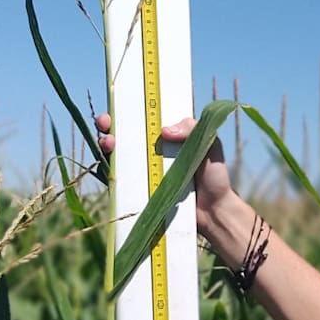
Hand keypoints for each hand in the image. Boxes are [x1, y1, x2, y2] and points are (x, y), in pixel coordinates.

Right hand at [95, 114, 239, 237]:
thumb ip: (193, 129)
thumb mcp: (210, 144)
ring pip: (116, 156)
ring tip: (109, 144)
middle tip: (106, 124)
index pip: (141, 120)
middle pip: (123, 135)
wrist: (213, 211)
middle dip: (108, 126)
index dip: (126, 112)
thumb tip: (164, 130)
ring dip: (105, 146)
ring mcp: (143, 173)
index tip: (117, 109)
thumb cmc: (213, 176)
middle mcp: (151, 153)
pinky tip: (109, 166)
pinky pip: (119, 181)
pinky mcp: (139, 192)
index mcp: (166, 138)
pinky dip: (110, 172)